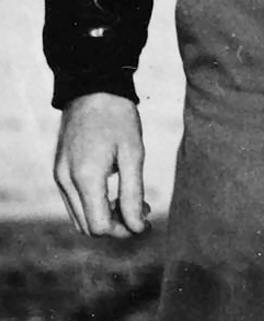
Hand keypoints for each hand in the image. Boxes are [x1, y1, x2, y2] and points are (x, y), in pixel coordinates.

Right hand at [55, 93, 150, 238]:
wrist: (92, 90)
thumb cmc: (118, 119)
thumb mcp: (133, 155)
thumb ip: (133, 193)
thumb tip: (138, 227)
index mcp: (84, 178)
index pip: (99, 226)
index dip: (124, 230)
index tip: (146, 221)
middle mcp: (65, 181)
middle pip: (88, 227)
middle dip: (117, 226)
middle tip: (143, 208)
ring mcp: (59, 177)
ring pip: (80, 218)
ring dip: (106, 217)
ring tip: (133, 200)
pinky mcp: (59, 172)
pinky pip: (75, 202)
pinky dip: (95, 205)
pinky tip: (117, 192)